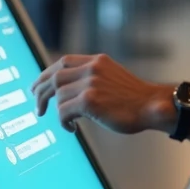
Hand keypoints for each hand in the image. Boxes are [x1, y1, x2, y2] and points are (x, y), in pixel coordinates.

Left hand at [31, 54, 173, 134]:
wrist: (152, 106)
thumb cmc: (134, 98)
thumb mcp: (112, 77)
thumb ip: (93, 78)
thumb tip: (68, 90)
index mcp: (97, 61)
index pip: (63, 61)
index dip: (47, 74)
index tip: (38, 86)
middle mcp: (92, 68)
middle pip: (55, 77)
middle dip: (41, 92)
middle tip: (37, 107)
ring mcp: (90, 84)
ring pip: (58, 95)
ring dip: (56, 110)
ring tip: (65, 121)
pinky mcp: (90, 101)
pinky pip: (63, 111)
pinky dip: (63, 121)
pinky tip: (72, 128)